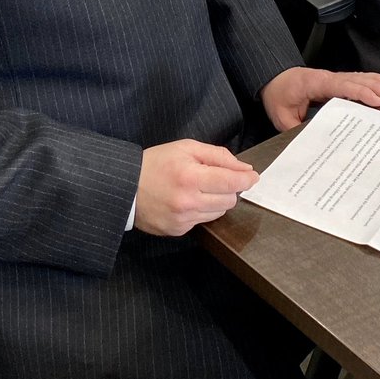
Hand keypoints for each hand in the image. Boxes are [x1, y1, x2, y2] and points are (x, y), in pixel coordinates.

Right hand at [134, 140, 257, 235]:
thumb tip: (243, 168)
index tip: (253, 176)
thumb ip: (217, 155)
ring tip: (200, 188)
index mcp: (190, 176)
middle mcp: (188, 201)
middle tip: (218, 178)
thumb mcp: (186, 148)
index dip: (247, 179)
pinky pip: (203, 221)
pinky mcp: (179, 230)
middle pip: (229, 199)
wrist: (126, 187)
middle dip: (230, 188)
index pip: (231, 182)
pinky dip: (202, 209)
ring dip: (217, 199)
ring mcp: (183, 219)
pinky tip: (188, 200)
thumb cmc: (156, 162)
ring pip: (219, 212)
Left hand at [260, 67, 379, 131]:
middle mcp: (326, 78)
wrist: (272, 79)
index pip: (341, 86)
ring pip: (358, 77)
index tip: (376, 99)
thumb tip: (315, 142)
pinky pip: (355, 78)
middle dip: (375, 88)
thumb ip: (297, 128)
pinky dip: (370, 80)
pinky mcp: (334, 81)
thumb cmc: (278, 95)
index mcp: (314, 84)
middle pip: (355, 79)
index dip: (360, 92)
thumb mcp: (282, 116)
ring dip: (377, 82)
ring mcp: (332, 78)